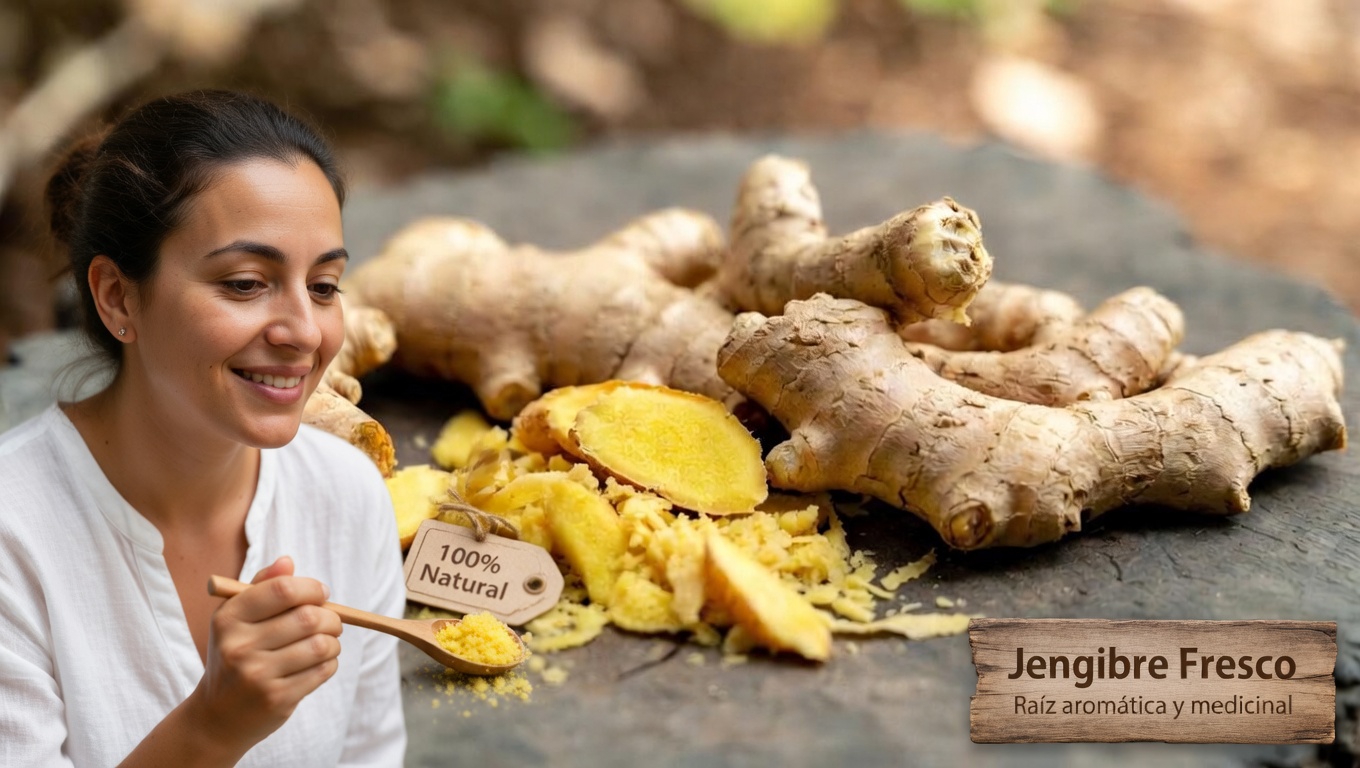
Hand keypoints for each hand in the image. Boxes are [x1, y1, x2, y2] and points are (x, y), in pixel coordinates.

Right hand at [187, 556, 341, 752]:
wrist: (217, 716)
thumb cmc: (234, 655)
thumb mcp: (236, 619)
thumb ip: (261, 586)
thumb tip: (287, 562)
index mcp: (228, 618)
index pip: (283, 590)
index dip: (312, 588)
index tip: (321, 593)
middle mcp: (239, 646)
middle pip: (309, 618)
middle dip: (331, 617)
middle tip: (331, 621)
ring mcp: (257, 675)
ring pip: (321, 645)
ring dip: (333, 641)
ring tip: (327, 642)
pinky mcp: (276, 699)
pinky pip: (323, 671)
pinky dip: (330, 663)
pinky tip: (319, 663)